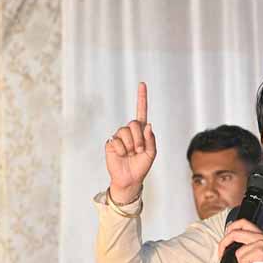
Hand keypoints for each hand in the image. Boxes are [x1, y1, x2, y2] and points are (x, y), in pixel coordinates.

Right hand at [105, 82, 155, 202]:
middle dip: (139, 138)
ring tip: (131, 154)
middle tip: (139, 150)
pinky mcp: (111, 143)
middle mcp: (130, 131)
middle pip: (134, 123)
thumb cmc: (141, 166)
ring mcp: (119, 136)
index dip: (141, 98)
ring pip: (125, 132)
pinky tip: (121, 155)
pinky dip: (121, 150)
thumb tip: (148, 125)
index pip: (141, 112)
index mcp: (141, 131)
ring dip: (131, 145)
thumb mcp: (151, 153)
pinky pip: (116, 141)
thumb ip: (151, 139)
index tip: (142, 84)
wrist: (130, 179)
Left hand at [217, 219, 262, 262]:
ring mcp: (261, 243)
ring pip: (238, 251)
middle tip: (222, 253)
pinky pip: (243, 260)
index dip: (229, 229)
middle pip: (234, 232)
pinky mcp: (261, 251)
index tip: (225, 241)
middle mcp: (261, 236)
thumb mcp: (257, 253)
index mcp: (259, 234)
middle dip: (224, 243)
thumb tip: (227, 247)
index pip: (241, 223)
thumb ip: (246, 245)